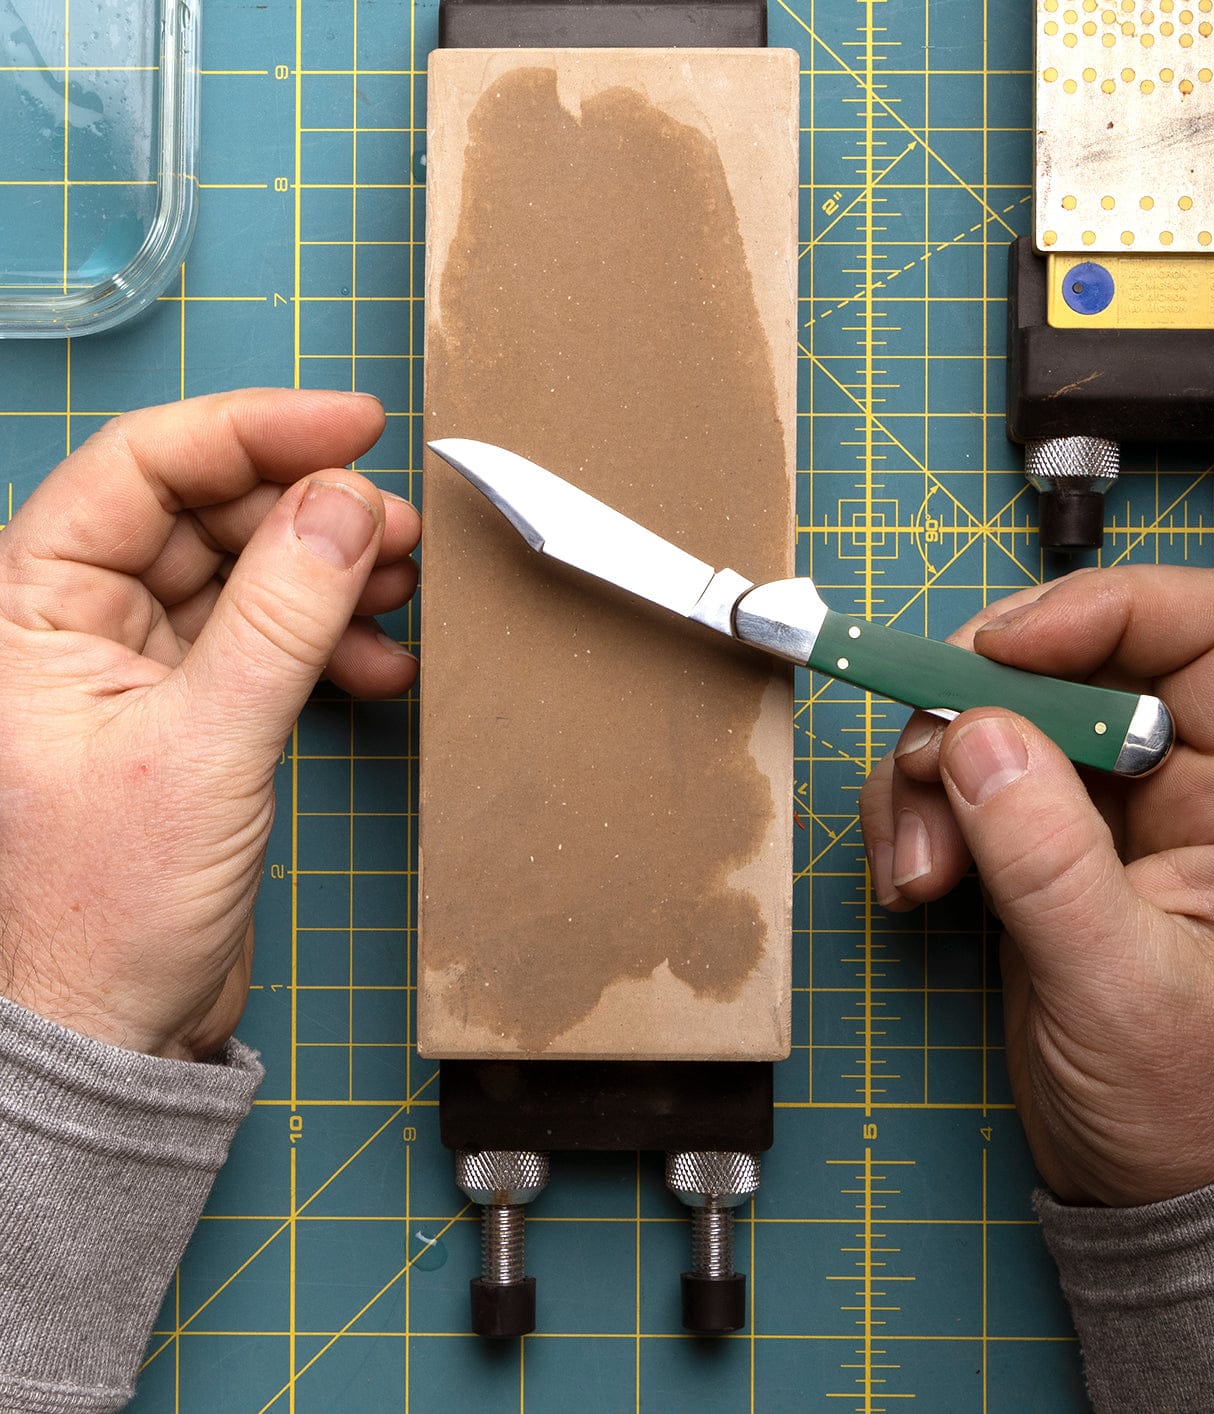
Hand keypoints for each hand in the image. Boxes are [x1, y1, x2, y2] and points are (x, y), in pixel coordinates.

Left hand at [0, 389, 419, 1061]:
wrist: (108, 1030)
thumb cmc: (104, 912)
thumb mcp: (203, 748)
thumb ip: (279, 617)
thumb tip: (342, 506)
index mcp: (31, 606)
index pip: (143, 467)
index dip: (253, 431)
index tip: (350, 427)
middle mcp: (76, 621)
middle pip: (204, 513)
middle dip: (308, 514)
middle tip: (398, 531)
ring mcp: (137, 667)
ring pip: (244, 574)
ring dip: (329, 576)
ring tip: (401, 592)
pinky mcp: (190, 714)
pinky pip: (267, 641)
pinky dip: (327, 642)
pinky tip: (377, 665)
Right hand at [859, 567, 1213, 1205]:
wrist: (1142, 1192)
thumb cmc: (1190, 1111)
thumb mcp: (1124, 987)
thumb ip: (1051, 861)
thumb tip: (979, 738)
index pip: (1199, 636)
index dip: (1101, 615)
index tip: (999, 651)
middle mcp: (1183, 783)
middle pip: (1069, 667)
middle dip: (979, 706)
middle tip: (927, 767)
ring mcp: (1102, 812)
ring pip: (997, 720)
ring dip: (929, 775)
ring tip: (916, 868)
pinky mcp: (1035, 845)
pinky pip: (958, 782)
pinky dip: (914, 814)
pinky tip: (910, 878)